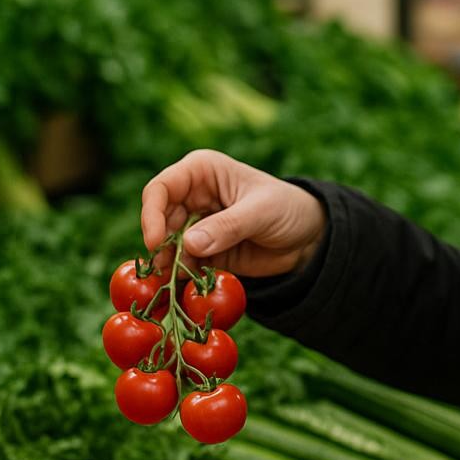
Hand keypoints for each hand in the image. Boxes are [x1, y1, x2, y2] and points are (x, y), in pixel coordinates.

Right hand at [141, 149, 326, 277]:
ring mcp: (196, 225)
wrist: (308, 237)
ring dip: (169, 264)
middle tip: (166, 270)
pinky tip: (187, 288)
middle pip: (159, 220)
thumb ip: (227, 226)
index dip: (151, 214)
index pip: (161, 188)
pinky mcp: (203, 251)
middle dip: (160, 245)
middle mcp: (192, 196)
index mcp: (202, 172)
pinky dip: (182, 276)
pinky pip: (183, 264)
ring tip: (175, 282)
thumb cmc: (287, 208)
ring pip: (167, 245)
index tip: (156, 242)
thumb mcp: (261, 212)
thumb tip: (190, 244)